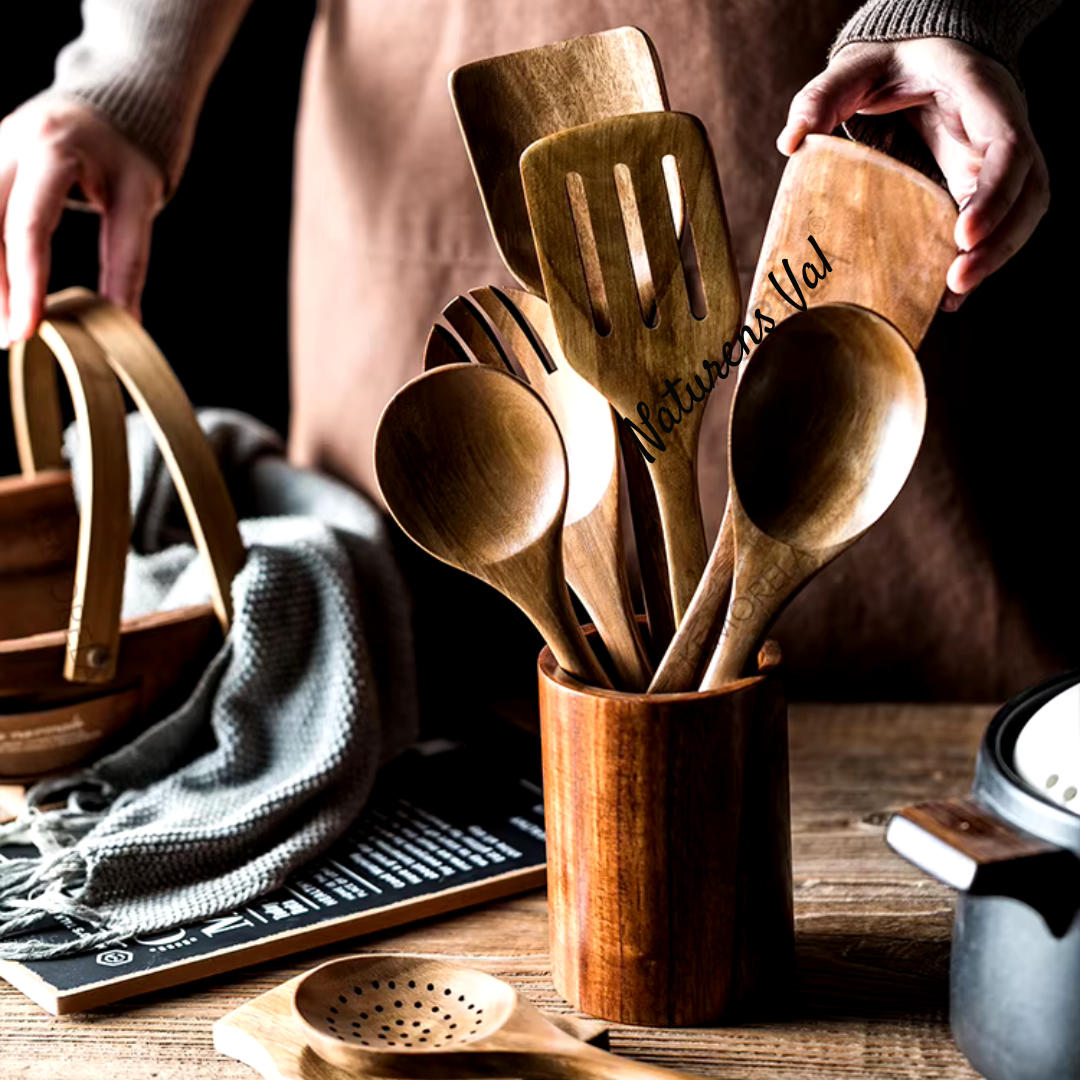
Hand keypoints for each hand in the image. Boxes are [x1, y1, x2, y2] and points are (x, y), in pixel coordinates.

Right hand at [0, 95, 164, 345]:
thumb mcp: (142, 200)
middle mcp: (11, 141)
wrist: (115, 98)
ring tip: (3, 319)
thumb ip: (129, 259)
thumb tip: (125, 320)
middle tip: (12, 337)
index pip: (32, 228)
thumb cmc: (133, 150)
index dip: (28, 283)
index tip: (28, 329)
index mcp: (53, 146)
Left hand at [778, 38, 1049, 309]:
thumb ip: (822, 97)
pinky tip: (950, 293)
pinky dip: (980, 258)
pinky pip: (996, 224)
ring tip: (953, 296)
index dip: (993, 194)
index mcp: (981, 95)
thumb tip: (790, 142)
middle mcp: (1001, 128)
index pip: (1007, 148)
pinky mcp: (980, 183)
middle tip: (957, 282)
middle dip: (999, 241)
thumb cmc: (893, 62)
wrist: (919, 57)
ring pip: (1021, 213)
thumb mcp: (857, 67)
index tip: (964, 235)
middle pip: (1027, 191)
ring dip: (994, 257)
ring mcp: (995, 159)